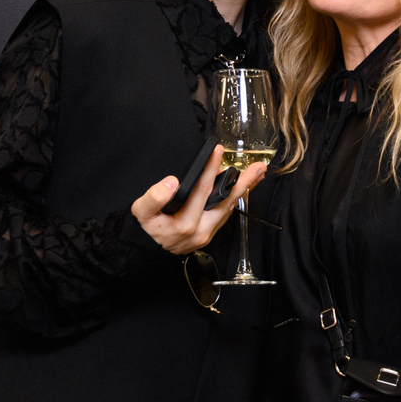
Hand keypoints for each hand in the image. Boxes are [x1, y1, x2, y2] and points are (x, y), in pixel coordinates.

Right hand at [130, 145, 266, 255]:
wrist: (148, 250)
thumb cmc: (148, 227)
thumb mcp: (141, 212)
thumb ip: (154, 197)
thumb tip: (171, 182)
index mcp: (185, 223)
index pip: (201, 190)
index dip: (210, 169)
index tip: (218, 150)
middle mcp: (201, 230)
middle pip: (225, 201)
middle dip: (243, 182)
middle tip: (259, 167)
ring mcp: (208, 233)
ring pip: (229, 208)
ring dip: (244, 190)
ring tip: (257, 174)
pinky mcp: (210, 233)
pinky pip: (225, 214)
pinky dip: (235, 199)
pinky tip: (242, 188)